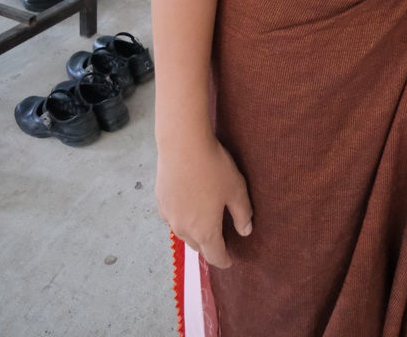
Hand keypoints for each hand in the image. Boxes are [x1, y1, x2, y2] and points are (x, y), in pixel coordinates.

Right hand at [156, 134, 252, 267]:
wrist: (182, 146)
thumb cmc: (214, 168)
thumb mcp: (236, 190)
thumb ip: (243, 214)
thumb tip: (246, 232)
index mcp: (205, 231)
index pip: (215, 256)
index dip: (224, 260)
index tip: (230, 260)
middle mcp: (184, 230)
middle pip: (198, 246)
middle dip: (210, 246)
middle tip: (221, 238)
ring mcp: (169, 217)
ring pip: (184, 233)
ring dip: (195, 233)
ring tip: (205, 221)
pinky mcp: (160, 202)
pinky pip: (173, 218)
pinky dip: (182, 218)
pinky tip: (188, 205)